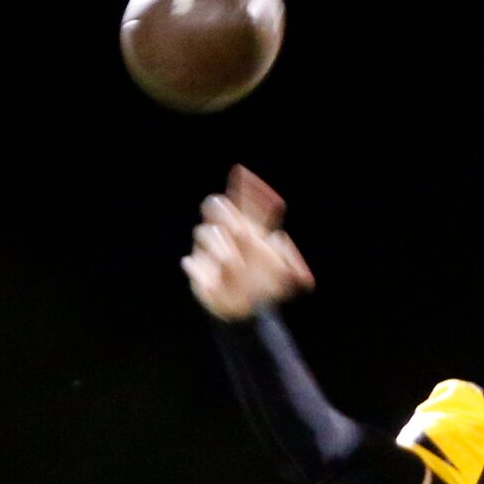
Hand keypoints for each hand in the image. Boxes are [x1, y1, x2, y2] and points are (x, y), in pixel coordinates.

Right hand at [182, 164, 315, 319]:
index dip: (245, 186)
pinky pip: (192, 262)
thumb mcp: (285, 278)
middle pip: (217, 205)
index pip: (245, 200)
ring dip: (219, 245)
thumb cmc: (265, 288)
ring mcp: (210, 248)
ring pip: (204, 232)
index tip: (242, 172)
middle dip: (225, 213)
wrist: (246, 311)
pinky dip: (198, 267)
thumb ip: (291, 262)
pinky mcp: (198, 268)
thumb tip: (280, 240)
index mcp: (249, 228)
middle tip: (240, 229)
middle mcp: (227, 233)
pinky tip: (206, 275)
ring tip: (233, 262)